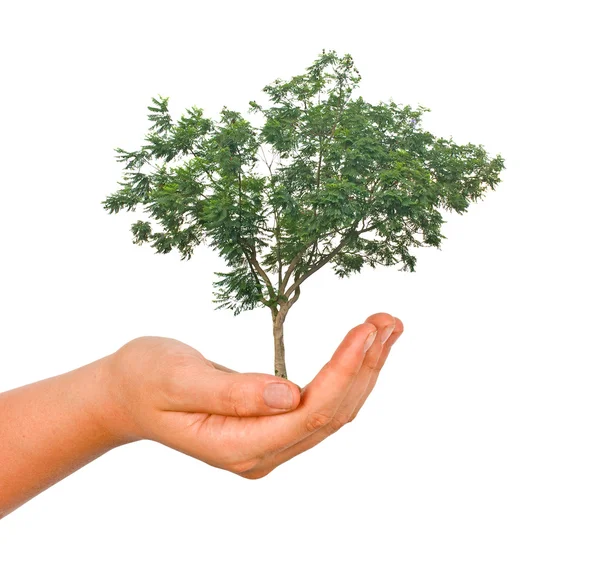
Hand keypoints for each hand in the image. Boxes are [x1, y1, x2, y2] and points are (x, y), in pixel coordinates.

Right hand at [105, 312, 402, 477]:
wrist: (124, 395)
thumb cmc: (143, 379)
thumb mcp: (177, 378)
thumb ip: (229, 392)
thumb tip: (287, 394)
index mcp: (238, 446)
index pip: (310, 414)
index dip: (344, 372)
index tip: (367, 331)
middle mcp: (261, 453)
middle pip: (331, 415)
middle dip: (366, 367)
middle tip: (390, 321)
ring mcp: (268, 444)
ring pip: (333, 411)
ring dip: (364, 370)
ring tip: (388, 328)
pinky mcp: (271, 427)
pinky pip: (320, 406)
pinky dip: (346, 375)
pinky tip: (363, 349)